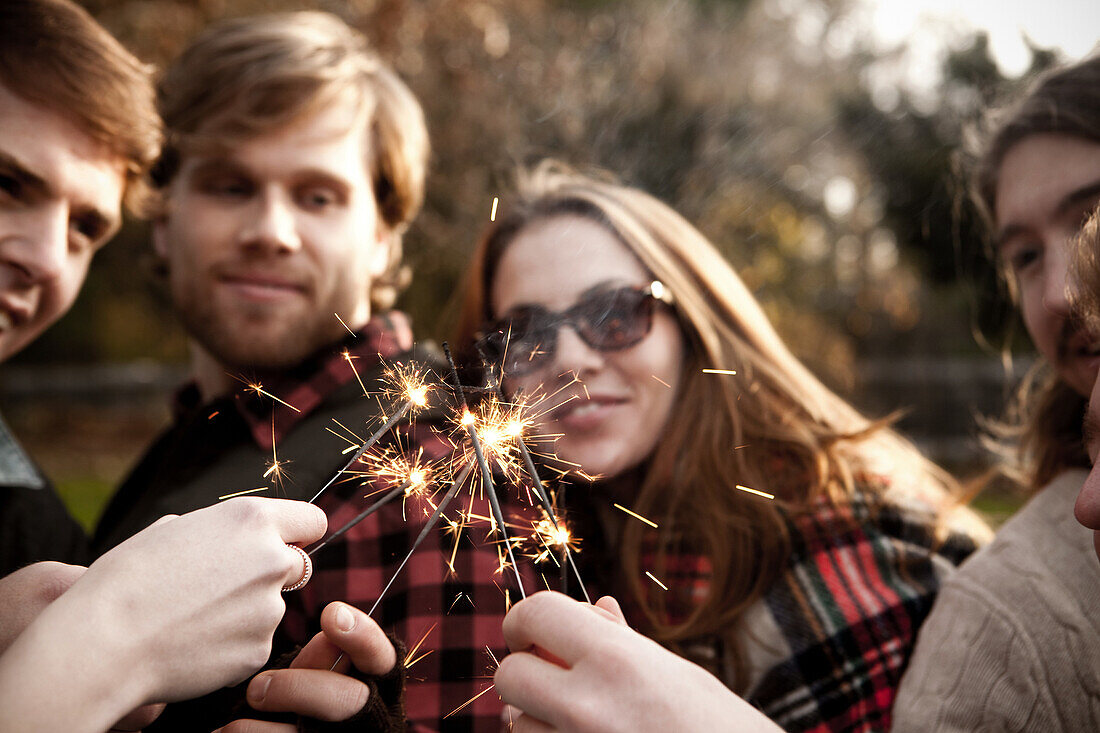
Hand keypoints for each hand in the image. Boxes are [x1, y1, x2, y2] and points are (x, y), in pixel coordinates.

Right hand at [0, 497, 325, 732]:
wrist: (104, 641)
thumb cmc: (128, 580)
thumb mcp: (174, 529)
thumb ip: (222, 530)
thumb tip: (237, 538)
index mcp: (251, 520)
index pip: (312, 520)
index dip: (300, 532)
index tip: (291, 541)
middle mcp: (272, 560)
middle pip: (297, 565)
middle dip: (272, 574)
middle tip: (225, 588)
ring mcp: (269, 608)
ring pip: (271, 607)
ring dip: (246, 612)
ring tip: (193, 619)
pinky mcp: (259, 650)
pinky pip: (254, 642)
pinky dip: (232, 644)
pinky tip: (194, 643)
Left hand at [216, 602, 397, 731]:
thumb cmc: (309, 708)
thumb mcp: (318, 682)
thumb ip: (321, 661)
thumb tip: (325, 634)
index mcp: (376, 688)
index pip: (381, 657)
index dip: (362, 636)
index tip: (331, 614)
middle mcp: (369, 719)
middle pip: (347, 699)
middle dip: (297, 688)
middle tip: (257, 688)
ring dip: (254, 727)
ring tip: (230, 727)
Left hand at [495, 591, 782, 732]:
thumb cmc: (720, 728)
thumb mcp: (675, 673)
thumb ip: (621, 641)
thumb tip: (594, 607)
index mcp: (615, 659)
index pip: (535, 615)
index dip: (524, 620)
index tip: (531, 632)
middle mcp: (588, 704)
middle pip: (509, 674)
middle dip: (524, 672)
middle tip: (551, 677)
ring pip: (516, 724)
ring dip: (537, 718)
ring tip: (583, 720)